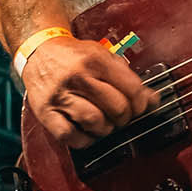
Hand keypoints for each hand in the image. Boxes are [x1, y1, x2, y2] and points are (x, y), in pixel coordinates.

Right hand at [21, 35, 158, 147]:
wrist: (38, 50)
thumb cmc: (74, 56)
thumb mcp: (103, 56)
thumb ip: (128, 78)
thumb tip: (153, 100)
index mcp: (96, 60)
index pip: (132, 90)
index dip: (141, 104)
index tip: (139, 107)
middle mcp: (78, 76)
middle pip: (117, 108)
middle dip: (125, 118)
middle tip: (121, 117)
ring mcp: (60, 95)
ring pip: (95, 122)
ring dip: (106, 129)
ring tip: (104, 123)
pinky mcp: (45, 111)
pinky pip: (70, 135)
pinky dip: (83, 139)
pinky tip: (87, 132)